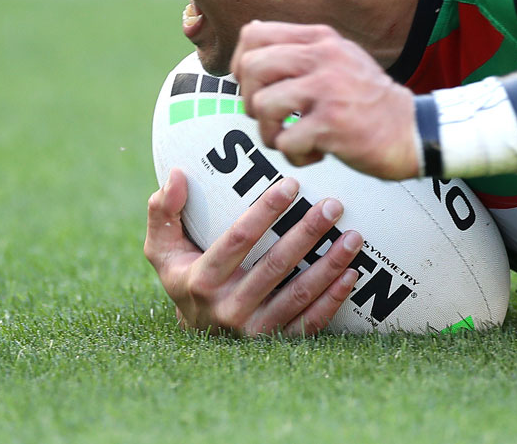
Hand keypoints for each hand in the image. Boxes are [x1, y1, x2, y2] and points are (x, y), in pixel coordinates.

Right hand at [144, 169, 363, 336]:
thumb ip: (164, 211)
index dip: (266, 211)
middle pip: (275, 265)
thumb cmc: (184, 276)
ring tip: (353, 237)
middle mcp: (227, 307)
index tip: (292, 185)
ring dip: (329, 265)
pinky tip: (351, 275)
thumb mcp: (162, 248)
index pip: (238, 239)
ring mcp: (253, 328)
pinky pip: (309, 322)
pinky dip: (332, 300)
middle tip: (333, 205)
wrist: (196, 334)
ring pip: (298, 294)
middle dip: (307, 233)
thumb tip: (176, 174)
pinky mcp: (275, 341)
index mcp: (201, 280)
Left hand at [230, 20, 419, 179]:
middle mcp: (324, 58)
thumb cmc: (370, 100)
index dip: (242, 64)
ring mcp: (328, 90)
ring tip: (292, 139)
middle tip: (273, 117)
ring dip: (269, 133)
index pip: (254, 35)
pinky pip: (284, 142)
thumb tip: (252, 30)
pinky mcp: (332, 125)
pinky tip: (315, 154)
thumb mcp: (340, 58)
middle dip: (251, 100)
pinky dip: (294, 156)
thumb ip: (300, 47)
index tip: (257, 87)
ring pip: (261, 106)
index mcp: (322, 40)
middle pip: (252, 68)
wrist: (413, 131)